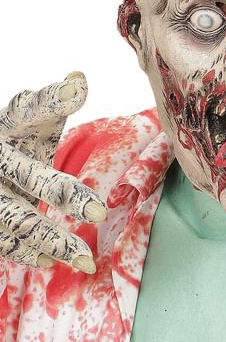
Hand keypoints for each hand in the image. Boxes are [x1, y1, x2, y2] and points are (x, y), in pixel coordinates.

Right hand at [0, 72, 106, 273]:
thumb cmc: (16, 140)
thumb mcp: (30, 121)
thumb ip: (54, 102)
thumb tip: (78, 79)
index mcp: (11, 124)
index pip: (33, 107)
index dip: (56, 98)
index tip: (77, 89)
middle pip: (32, 177)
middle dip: (66, 196)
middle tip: (100, 213)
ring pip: (17, 218)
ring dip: (52, 240)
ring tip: (86, 259)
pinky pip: (2, 240)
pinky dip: (26, 252)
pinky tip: (52, 262)